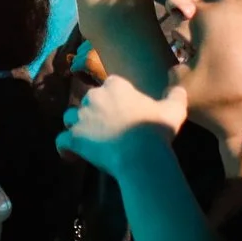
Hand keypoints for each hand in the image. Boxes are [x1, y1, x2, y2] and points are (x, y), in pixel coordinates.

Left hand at [56, 74, 187, 175]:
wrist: (141, 154)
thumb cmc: (157, 129)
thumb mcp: (174, 109)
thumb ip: (175, 95)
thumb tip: (179, 88)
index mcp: (115, 85)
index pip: (111, 84)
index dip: (116, 97)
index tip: (123, 110)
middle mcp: (94, 96)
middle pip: (89, 100)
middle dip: (95, 111)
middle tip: (108, 128)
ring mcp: (81, 117)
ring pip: (70, 117)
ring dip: (77, 126)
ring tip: (88, 139)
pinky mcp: (74, 137)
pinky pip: (61, 140)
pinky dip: (64, 148)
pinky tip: (71, 156)